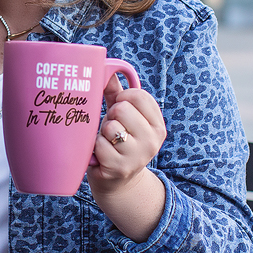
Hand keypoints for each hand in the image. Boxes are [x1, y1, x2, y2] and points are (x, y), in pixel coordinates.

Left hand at [87, 75, 167, 242]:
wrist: (118, 183)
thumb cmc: (119, 143)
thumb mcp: (124, 118)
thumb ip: (116, 94)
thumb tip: (106, 68)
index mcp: (158, 126)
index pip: (139, 96)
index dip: (123, 98)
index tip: (120, 108)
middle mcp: (152, 141)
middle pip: (122, 109)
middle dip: (111, 116)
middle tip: (112, 129)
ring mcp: (137, 156)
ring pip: (110, 126)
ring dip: (102, 132)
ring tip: (107, 142)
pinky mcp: (118, 168)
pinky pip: (98, 144)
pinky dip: (94, 147)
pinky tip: (100, 155)